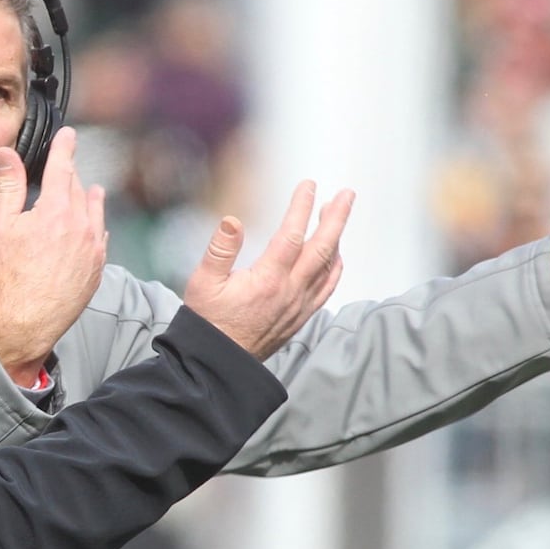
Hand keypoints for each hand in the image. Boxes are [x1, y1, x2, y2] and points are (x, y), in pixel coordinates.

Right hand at [0, 127, 107, 385]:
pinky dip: (94, 225)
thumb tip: (8, 152)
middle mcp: (82, 224)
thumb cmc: (8, 274)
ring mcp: (94, 247)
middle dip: (69, 175)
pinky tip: (89, 227)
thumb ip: (9, 186)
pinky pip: (100, 236)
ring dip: (88, 198)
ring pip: (94, 210)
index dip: (64, 146)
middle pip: (78, 187)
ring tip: (87, 191)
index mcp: (57, 209)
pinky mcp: (98, 267)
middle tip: (63, 168)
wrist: (27, 321)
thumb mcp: (0, 226)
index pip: (63, 166)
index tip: (68, 134)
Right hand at [184, 180, 353, 360]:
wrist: (218, 362)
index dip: (301, 207)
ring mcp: (298, 305)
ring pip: (327, 266)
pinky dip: (335, 267)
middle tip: (346, 194)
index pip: (291, 235)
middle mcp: (289, 291)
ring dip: (336, 238)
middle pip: (322, 248)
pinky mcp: (300, 317)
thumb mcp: (203, 282)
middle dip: (336, 218)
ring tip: (337, 213)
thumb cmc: (208, 320)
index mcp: (267, 279)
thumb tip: (232, 221)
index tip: (309, 185)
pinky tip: (336, 255)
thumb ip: (219, 250)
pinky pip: (326, 288)